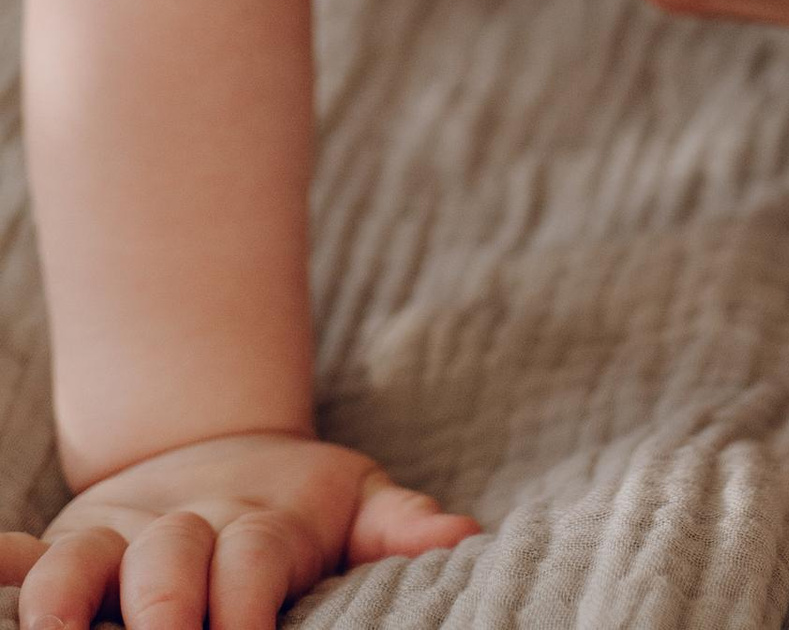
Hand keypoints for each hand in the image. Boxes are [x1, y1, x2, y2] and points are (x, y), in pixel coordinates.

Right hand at [0, 433, 473, 628]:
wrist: (219, 453)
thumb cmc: (295, 509)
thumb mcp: (353, 504)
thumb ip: (399, 523)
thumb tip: (465, 534)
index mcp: (257, 527)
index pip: (252, 562)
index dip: (248, 603)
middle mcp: (182, 533)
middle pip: (168, 567)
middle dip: (166, 612)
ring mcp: (119, 541)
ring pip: (82, 566)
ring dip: (65, 604)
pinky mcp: (69, 549)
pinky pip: (25, 559)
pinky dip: (0, 565)